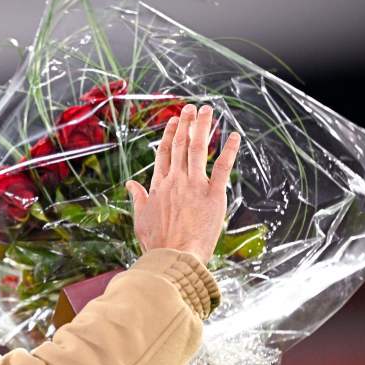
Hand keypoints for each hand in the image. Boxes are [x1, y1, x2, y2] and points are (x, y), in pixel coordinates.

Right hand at [125, 104, 240, 263]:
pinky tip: (233, 135)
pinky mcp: (213, 195)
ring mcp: (194, 186)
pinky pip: (222, 167)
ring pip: (197, 148)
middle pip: (180, 145)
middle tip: (190, 108)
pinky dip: (228, 150)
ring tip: (206, 110)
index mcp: (158, 186)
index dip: (169, 134)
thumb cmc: (157, 243)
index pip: (164, 153)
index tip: (173, 121)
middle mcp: (176, 181)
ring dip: (202, 127)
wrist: (173, 257)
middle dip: (185, 124)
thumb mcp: (141, 219)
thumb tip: (131, 184)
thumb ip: (138, 198)